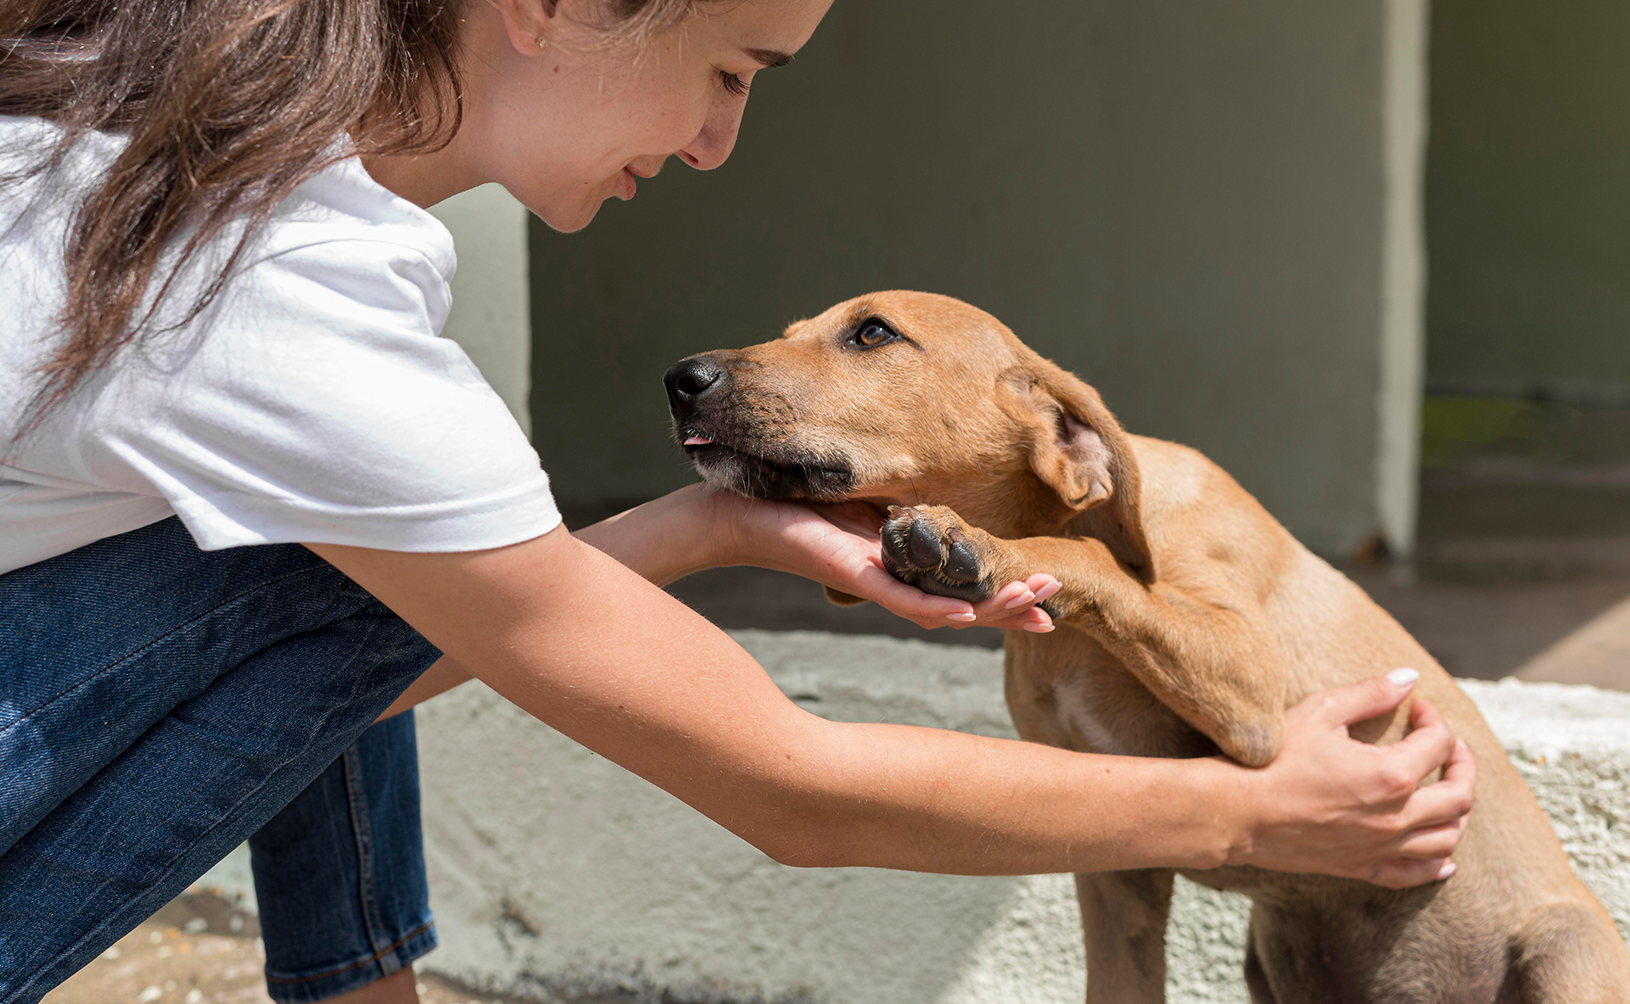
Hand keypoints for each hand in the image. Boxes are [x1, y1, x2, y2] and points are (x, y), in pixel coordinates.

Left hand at [705, 488, 1057, 631]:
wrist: (736, 511)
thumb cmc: (793, 502)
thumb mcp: (865, 498)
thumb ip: (905, 506)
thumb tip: (942, 494)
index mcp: (901, 564)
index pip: (964, 587)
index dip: (1006, 596)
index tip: (1050, 600)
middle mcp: (893, 581)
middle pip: (964, 605)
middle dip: (1013, 605)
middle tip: (1056, 606)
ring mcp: (874, 582)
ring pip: (942, 609)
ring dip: (991, 609)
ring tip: (1037, 604)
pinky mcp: (850, 574)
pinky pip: (900, 598)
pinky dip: (936, 608)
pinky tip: (969, 614)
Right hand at [1226, 669, 1475, 887]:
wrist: (1236, 812)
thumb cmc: (1273, 759)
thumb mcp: (1320, 712)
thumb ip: (1370, 693)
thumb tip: (1408, 678)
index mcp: (1392, 775)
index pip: (1438, 743)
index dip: (1433, 718)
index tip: (1416, 707)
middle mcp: (1397, 817)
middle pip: (1460, 795)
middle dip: (1461, 763)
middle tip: (1448, 745)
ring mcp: (1382, 847)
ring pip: (1448, 837)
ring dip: (1457, 811)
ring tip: (1445, 790)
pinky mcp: (1362, 867)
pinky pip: (1417, 873)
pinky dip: (1438, 864)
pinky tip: (1444, 856)